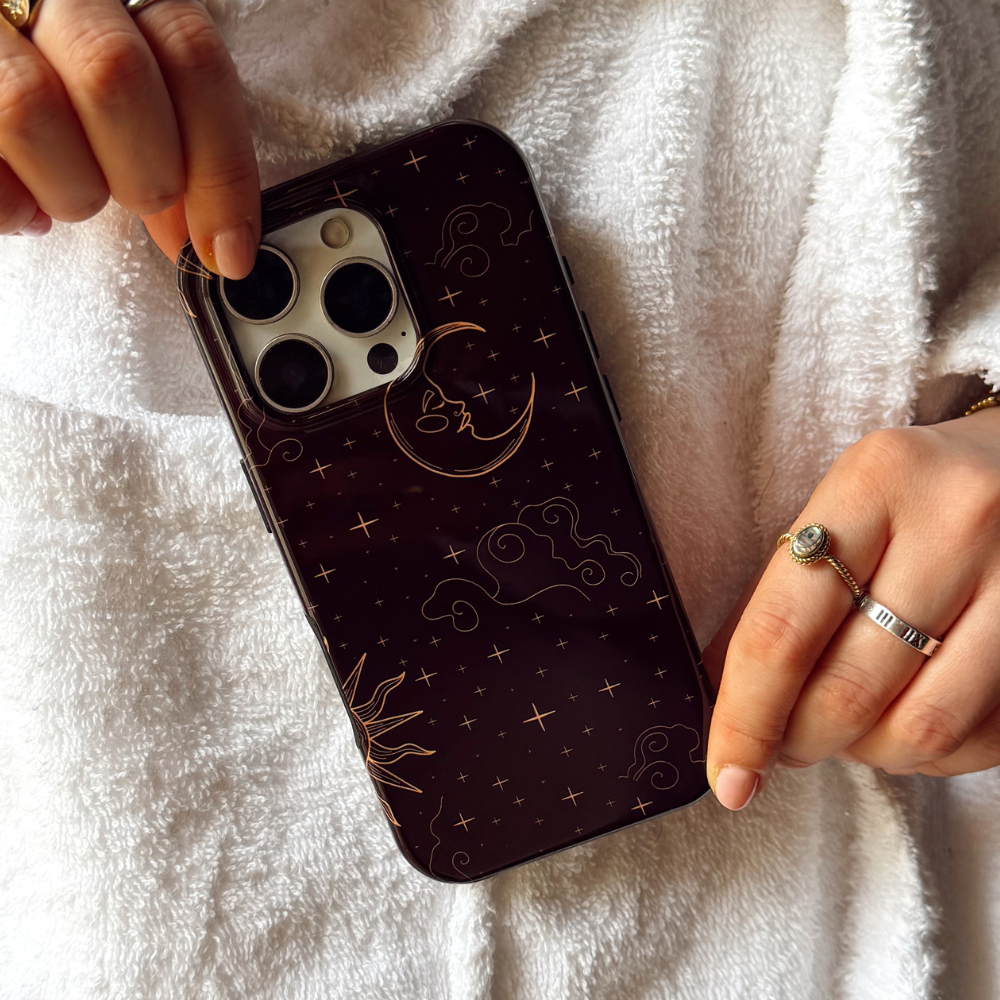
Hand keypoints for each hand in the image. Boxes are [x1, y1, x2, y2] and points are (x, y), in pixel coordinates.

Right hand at [0, 0, 258, 275]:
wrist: (4, 51)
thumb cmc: (71, 81)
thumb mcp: (141, 92)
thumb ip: (177, 145)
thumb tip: (219, 242)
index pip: (193, 56)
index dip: (223, 168)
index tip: (229, 250)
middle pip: (113, 76)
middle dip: (146, 173)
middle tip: (139, 196)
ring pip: (29, 107)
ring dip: (73, 189)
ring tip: (73, 191)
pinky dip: (12, 206)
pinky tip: (26, 202)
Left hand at [704, 405, 999, 809]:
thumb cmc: (917, 495)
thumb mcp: (846, 508)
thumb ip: (786, 593)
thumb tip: (727, 697)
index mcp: (875, 481)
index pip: (784, 627)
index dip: (746, 716)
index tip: (727, 776)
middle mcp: (956, 522)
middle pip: (850, 687)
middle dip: (801, 740)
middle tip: (784, 745)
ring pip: (921, 727)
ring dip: (867, 753)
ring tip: (849, 732)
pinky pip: (984, 736)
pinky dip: (930, 755)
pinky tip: (908, 723)